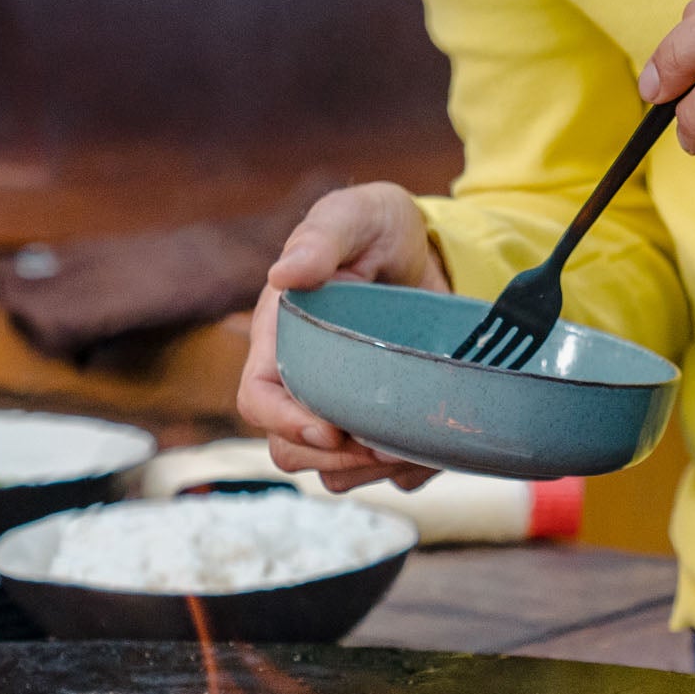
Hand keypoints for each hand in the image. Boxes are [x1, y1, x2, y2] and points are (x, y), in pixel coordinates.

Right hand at [237, 182, 451, 488]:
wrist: (433, 253)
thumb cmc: (379, 228)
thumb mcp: (355, 218)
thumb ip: (322, 239)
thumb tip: (283, 274)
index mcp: (283, 339)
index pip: (258, 400)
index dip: (284, 423)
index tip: (330, 427)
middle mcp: (305, 382)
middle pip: (291, 450)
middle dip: (333, 456)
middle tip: (382, 443)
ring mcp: (343, 409)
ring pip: (336, 472)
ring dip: (372, 471)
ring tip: (413, 444)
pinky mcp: (383, 425)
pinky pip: (389, 475)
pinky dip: (412, 470)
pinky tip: (436, 442)